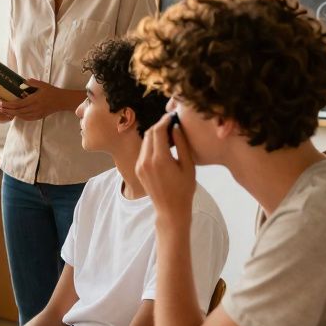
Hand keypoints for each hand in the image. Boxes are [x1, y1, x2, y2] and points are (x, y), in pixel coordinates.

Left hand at [0, 79, 77, 120]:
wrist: (62, 101)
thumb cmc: (52, 91)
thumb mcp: (43, 84)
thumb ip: (32, 82)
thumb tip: (23, 81)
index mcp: (34, 100)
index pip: (17, 104)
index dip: (7, 104)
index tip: (0, 102)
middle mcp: (34, 108)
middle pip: (17, 111)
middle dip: (6, 109)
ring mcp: (36, 114)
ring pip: (21, 116)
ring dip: (11, 113)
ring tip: (3, 110)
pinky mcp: (38, 117)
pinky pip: (26, 118)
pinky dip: (19, 116)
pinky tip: (14, 114)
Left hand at [136, 112, 196, 227]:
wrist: (170, 209)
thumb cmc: (184, 189)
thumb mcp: (188, 166)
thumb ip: (182, 145)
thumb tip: (176, 127)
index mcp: (159, 159)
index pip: (158, 131)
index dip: (165, 120)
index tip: (173, 116)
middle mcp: (145, 160)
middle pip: (149, 134)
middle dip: (159, 125)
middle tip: (172, 123)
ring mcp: (139, 165)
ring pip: (145, 141)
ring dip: (155, 134)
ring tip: (169, 134)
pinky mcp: (137, 169)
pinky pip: (143, 151)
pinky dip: (151, 144)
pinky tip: (163, 146)